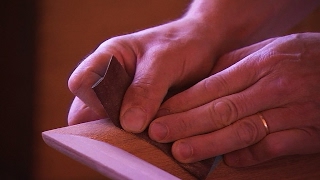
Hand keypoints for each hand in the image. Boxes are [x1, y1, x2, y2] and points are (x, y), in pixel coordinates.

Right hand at [68, 17, 223, 129]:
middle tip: (133, 137)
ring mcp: (125, 98)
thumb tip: (129, 125)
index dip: (93, 102)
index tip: (120, 113)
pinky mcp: (141, 112)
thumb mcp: (165, 61)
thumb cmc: (183, 43)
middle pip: (89, 111)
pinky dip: (141, 138)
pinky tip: (158, 140)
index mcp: (108, 59)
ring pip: (110, 125)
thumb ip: (145, 89)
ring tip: (149, 139)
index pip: (81, 84)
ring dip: (126, 136)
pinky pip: (131, 130)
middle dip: (107, 128)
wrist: (204, 47)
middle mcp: (111, 80)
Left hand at [149, 33, 319, 166]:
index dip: (184, 102)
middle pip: (222, 109)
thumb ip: (236, 63)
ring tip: (181, 151)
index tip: (161, 113)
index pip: (213, 86)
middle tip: (158, 133)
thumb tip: (203, 82)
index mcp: (262, 64)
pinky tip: (227, 161)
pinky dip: (249, 155)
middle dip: (186, 124)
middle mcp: (274, 87)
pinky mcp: (308, 133)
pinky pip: (273, 147)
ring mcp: (292, 112)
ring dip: (209, 144)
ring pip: (243, 131)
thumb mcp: (271, 49)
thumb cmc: (304, 56)